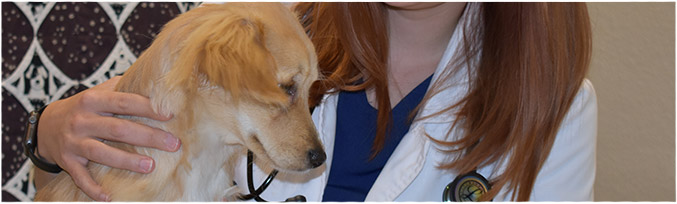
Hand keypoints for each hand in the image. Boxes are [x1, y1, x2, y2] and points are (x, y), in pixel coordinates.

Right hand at [36, 76, 180, 200]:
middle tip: (173, 144)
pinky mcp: (67, 161)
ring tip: (151, 166)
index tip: (170, 115)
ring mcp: (73, 142)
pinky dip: (93, 188)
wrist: (46, 126)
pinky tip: (109, 197)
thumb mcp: (99, 92)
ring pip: (102, 153)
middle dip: (148, 137)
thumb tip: (158, 83)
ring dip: (127, 161)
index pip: (124, 102)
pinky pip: (80, 177)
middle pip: (118, 129)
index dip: (147, 108)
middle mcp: (82, 120)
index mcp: (92, 100)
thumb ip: (123, 87)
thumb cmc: (85, 108)